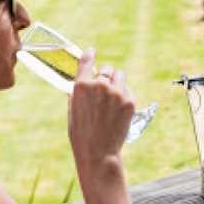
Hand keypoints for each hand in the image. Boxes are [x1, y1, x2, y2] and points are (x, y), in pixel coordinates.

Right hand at [68, 48, 135, 170]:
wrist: (98, 152)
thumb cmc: (82, 134)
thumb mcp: (73, 111)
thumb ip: (78, 93)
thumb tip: (82, 82)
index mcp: (81, 86)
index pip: (87, 61)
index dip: (90, 55)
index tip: (91, 51)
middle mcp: (99, 85)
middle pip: (107, 70)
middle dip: (105, 77)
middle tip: (104, 90)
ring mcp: (116, 92)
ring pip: (120, 76)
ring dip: (117, 83)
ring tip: (112, 99)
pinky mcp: (130, 100)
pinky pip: (128, 90)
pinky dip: (124, 95)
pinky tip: (118, 110)